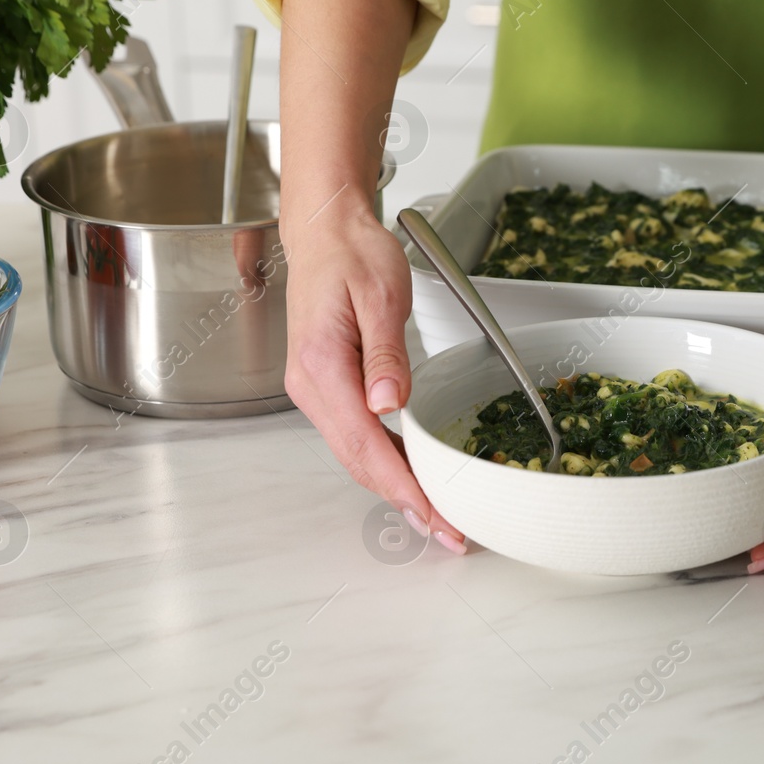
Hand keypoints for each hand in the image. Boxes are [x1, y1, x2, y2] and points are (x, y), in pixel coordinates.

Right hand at [283, 209, 467, 554]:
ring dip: (396, 488)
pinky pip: (357, 436)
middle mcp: (312, 387)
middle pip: (360, 462)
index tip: (436, 517)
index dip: (404, 488)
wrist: (325, 232)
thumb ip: (386, 353)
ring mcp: (316, 390)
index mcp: (323, 367)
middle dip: (405, 502)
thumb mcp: (380, 295)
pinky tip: (413, 476)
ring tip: (439, 516)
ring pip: (357, 455)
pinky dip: (386, 463)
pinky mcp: (328, 387)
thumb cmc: (352, 254)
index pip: (367, 445)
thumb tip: (390, 404)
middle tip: (450, 532)